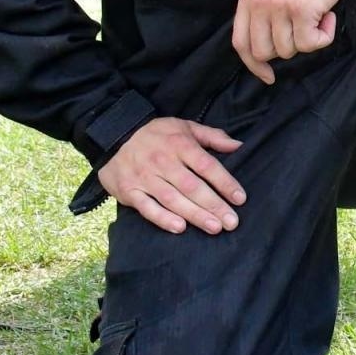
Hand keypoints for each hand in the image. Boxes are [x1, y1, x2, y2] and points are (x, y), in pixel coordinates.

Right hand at [98, 118, 245, 234]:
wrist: (114, 136)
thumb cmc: (157, 135)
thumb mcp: (185, 126)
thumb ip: (212, 136)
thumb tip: (238, 145)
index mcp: (180, 144)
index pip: (207, 166)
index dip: (225, 182)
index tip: (240, 198)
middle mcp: (163, 161)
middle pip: (192, 186)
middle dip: (214, 205)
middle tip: (231, 222)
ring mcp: (145, 177)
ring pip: (173, 199)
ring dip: (195, 215)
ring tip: (214, 228)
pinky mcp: (130, 191)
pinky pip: (147, 207)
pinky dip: (162, 218)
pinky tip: (180, 227)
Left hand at [232, 0, 342, 83]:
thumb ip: (262, 10)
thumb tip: (267, 47)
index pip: (241, 42)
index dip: (253, 64)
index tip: (268, 76)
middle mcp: (260, 3)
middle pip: (265, 51)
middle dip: (287, 48)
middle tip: (303, 29)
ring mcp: (280, 7)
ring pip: (289, 49)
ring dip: (308, 39)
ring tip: (317, 16)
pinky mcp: (302, 10)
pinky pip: (311, 43)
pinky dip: (325, 36)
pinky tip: (328, 16)